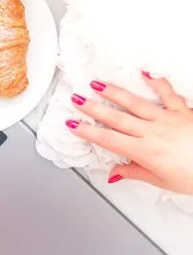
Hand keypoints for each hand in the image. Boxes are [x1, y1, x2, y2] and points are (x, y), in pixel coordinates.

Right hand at [65, 72, 192, 193]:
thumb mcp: (160, 181)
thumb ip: (134, 172)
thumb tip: (115, 173)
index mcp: (144, 152)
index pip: (108, 139)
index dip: (87, 131)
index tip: (72, 124)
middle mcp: (153, 132)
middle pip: (116, 118)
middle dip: (93, 108)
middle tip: (76, 99)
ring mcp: (168, 119)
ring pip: (135, 103)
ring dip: (114, 92)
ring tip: (97, 84)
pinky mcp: (184, 111)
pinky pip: (168, 93)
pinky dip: (156, 81)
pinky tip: (144, 73)